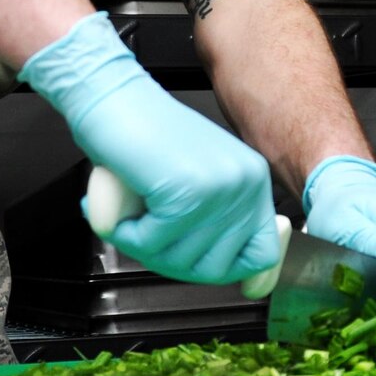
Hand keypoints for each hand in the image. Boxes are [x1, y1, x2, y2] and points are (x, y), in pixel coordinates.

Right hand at [21, 12, 279, 283]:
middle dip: (171, 261)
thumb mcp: (196, 181)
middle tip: (144, 233)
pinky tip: (120, 203)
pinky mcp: (187, 193)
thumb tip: (238, 277)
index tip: (197, 264)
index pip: (263, 254)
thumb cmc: (142, 138)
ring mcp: (220, 189)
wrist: (111, 99)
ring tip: (130, 213)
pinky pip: (151, 244)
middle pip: (216, 268)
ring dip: (143, 245)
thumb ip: (216, 223)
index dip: (228, 271)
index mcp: (252, 179)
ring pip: (181, 261)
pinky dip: (125, 232)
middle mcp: (246, 183)